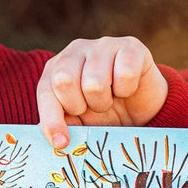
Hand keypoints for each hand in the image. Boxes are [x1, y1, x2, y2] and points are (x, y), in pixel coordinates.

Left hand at [36, 36, 168, 147]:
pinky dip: (127, 90)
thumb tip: (56, 140)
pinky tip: (127, 89)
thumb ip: (63, 125)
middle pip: (64, 80)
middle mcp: (75, 51)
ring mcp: (103, 45)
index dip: (51, 120)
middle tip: (91, 109)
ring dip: (103, 101)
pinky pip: (124, 74)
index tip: (62, 142)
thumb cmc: (103, 114)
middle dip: (78, 105)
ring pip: (95, 82)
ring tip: (109, 100)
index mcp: (55, 69)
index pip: (46, 91)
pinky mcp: (130, 46)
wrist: (141, 109)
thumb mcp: (78, 122)